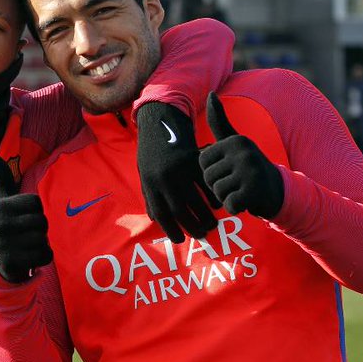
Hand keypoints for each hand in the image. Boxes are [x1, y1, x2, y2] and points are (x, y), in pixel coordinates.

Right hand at [0, 149, 51, 282]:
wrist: (1, 262)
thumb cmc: (8, 225)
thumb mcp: (3, 200)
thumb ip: (1, 176)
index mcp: (0, 207)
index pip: (36, 203)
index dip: (35, 212)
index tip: (22, 218)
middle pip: (42, 221)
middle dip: (39, 230)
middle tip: (25, 235)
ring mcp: (5, 244)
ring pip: (44, 239)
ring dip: (41, 244)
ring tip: (26, 246)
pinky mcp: (13, 263)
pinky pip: (45, 256)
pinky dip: (42, 258)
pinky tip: (29, 258)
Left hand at [135, 102, 219, 243]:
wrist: (158, 121)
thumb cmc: (151, 152)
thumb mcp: (145, 173)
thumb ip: (151, 196)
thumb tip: (155, 218)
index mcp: (150, 184)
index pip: (161, 214)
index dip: (171, 230)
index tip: (180, 240)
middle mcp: (163, 177)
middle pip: (179, 210)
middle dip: (192, 226)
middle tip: (202, 235)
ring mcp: (179, 168)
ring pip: (194, 199)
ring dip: (205, 215)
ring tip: (212, 224)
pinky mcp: (193, 158)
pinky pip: (206, 182)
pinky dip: (212, 195)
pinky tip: (217, 204)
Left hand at [199, 92, 283, 218]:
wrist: (279, 190)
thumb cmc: (249, 166)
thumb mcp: (235, 141)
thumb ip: (220, 122)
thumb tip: (210, 93)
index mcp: (235, 140)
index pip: (202, 161)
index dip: (211, 171)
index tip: (227, 170)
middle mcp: (243, 152)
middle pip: (208, 177)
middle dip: (218, 186)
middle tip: (236, 183)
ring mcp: (250, 170)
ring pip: (218, 192)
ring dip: (227, 197)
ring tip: (241, 190)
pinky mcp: (255, 190)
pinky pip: (230, 204)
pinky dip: (236, 207)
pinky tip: (247, 200)